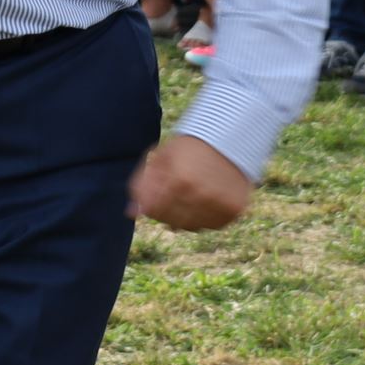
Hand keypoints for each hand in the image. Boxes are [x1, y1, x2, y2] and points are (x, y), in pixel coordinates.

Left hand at [129, 134, 253, 230]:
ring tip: (193, 193)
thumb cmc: (190, 147)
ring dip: (187, 215)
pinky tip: (208, 198)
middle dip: (168, 209)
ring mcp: (218, 205)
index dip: (152, 202)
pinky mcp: (234, 211)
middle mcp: (199, 196)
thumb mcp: (162, 158)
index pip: (153, 210)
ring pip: (191, 227)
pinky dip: (206, 216)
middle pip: (171, 222)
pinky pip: (211, 225)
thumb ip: (143, 185)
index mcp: (178, 181)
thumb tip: (130, 213)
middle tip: (178, 190)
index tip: (160, 190)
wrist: (231, 137)